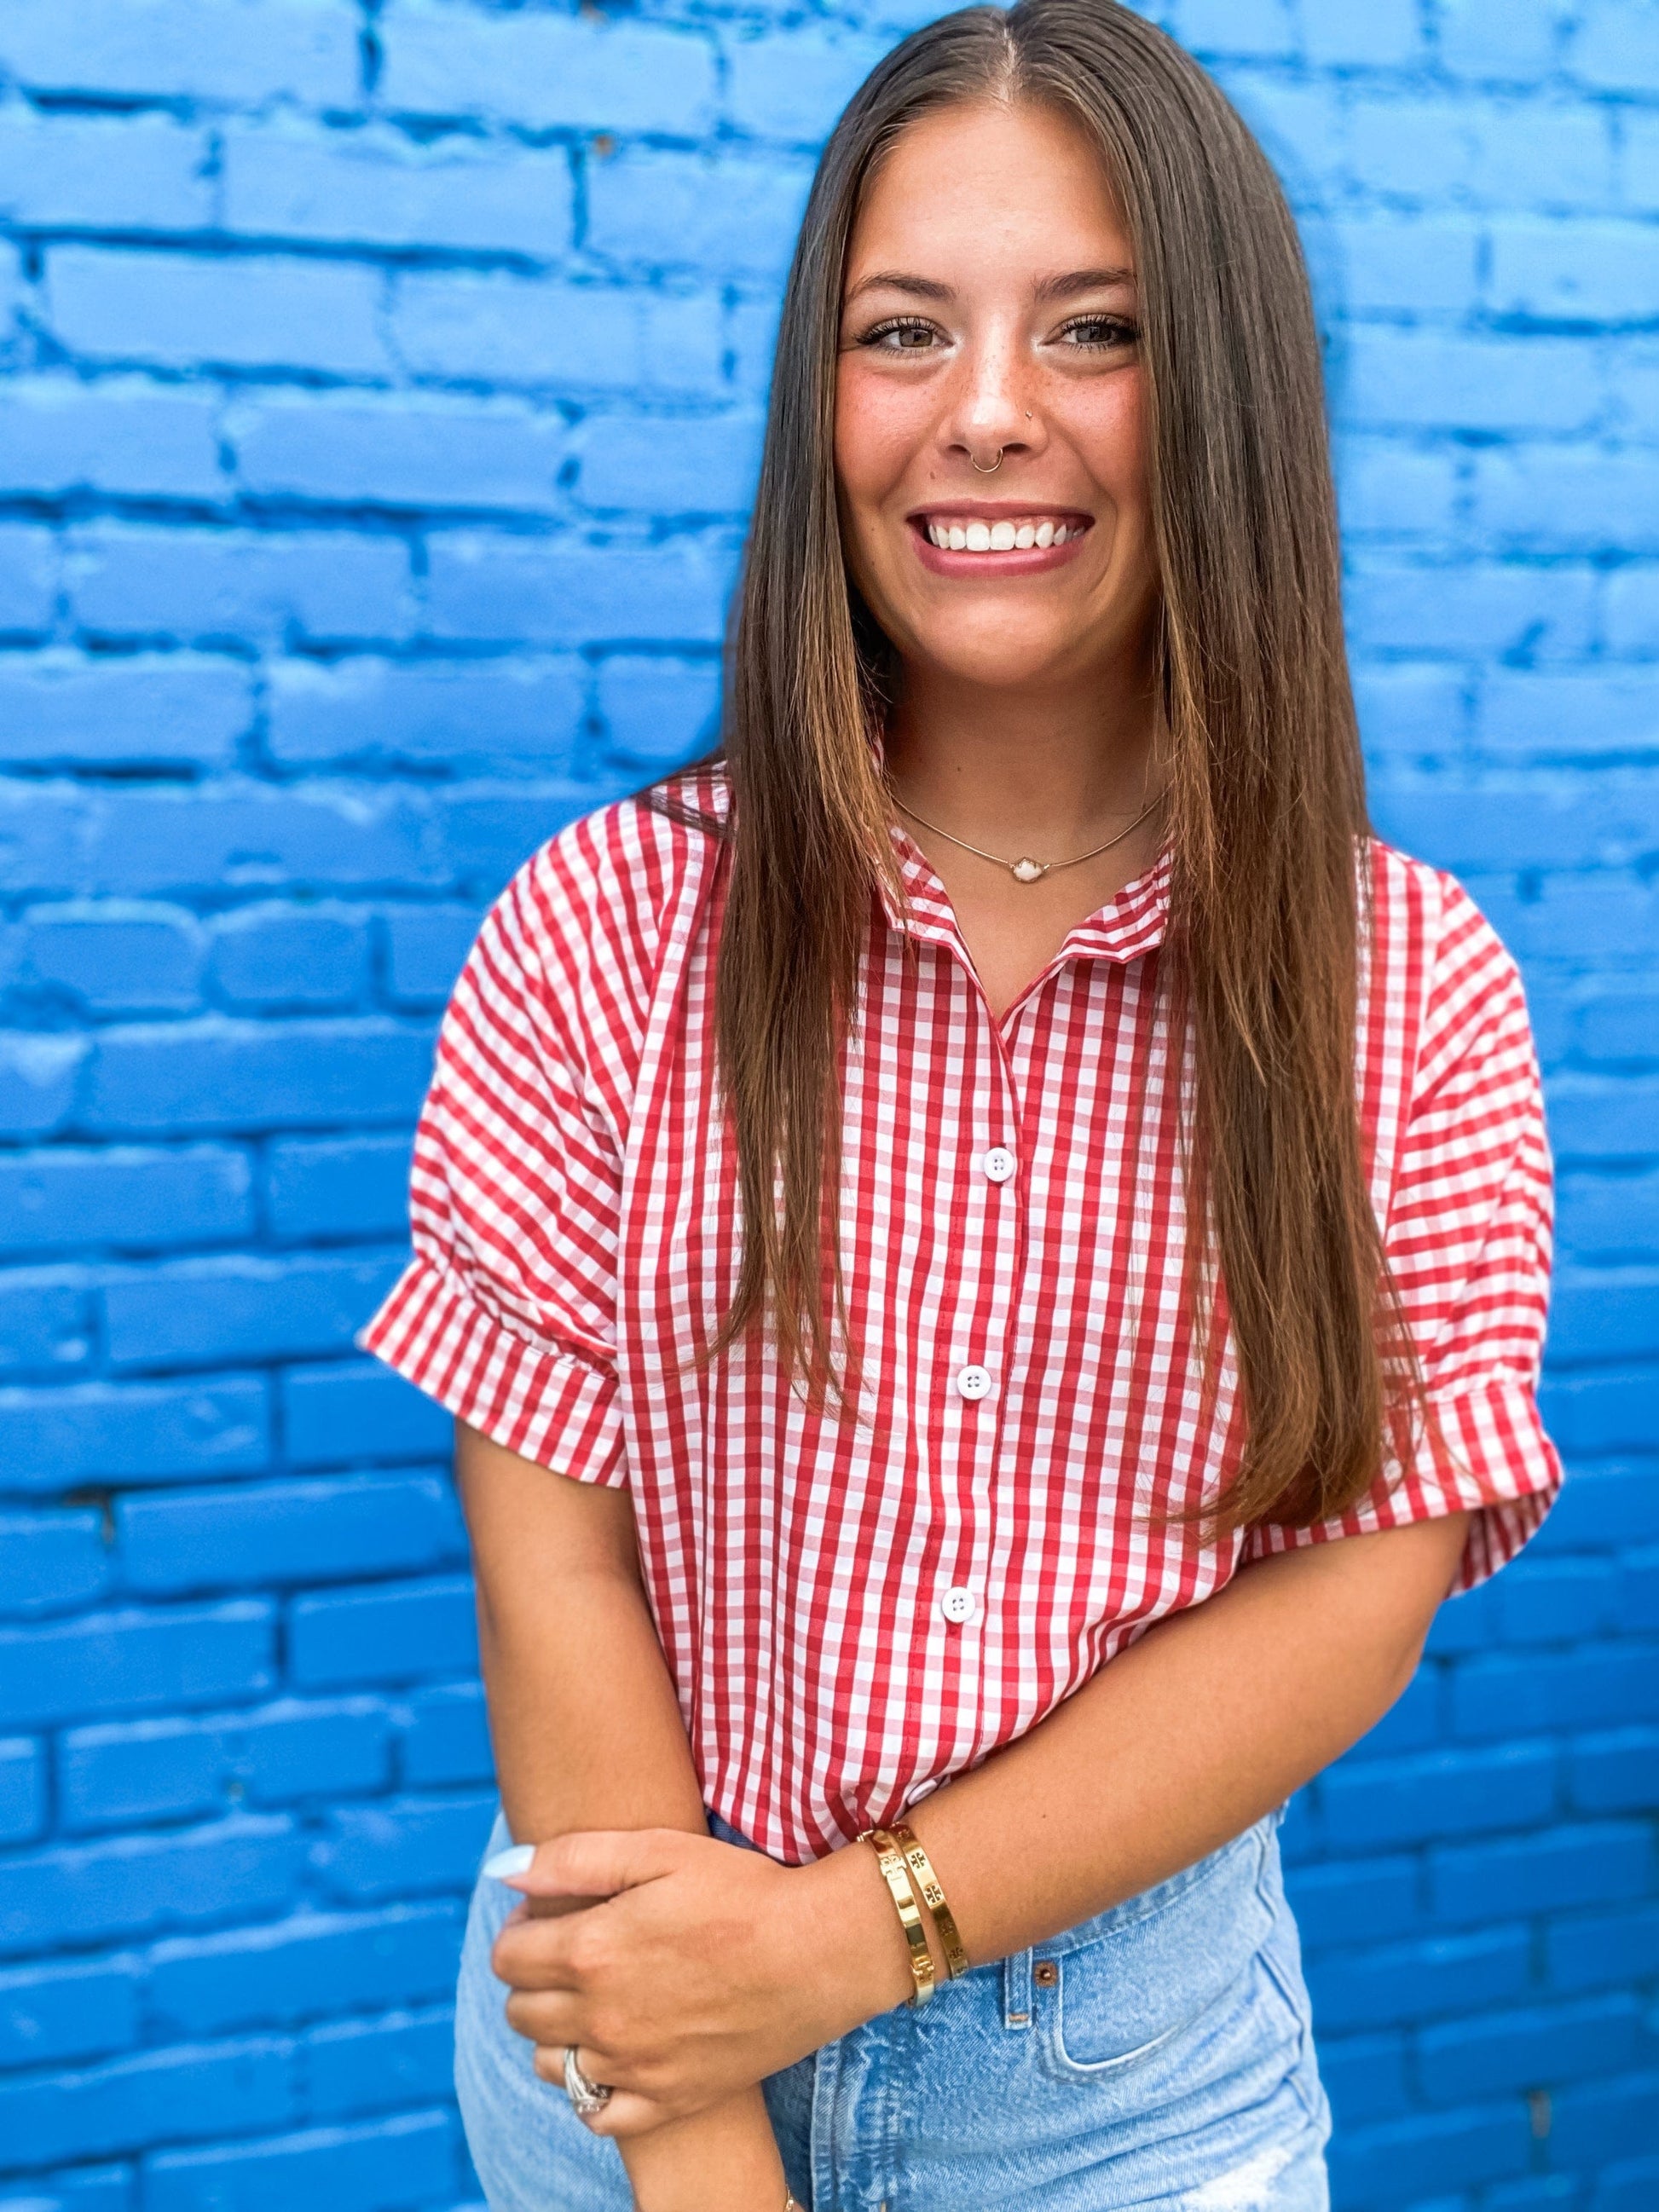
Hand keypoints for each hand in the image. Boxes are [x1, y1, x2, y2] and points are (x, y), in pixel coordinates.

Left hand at [490, 1825, 911, 2134]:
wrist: (819, 1952)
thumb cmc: (742, 1890)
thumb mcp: (660, 1849)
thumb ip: (573, 1859)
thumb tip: (505, 1871)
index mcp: (592, 1952)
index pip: (508, 1957)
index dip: (522, 1929)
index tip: (551, 1915)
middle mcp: (602, 2018)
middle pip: (520, 2012)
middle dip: (533, 1978)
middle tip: (574, 1952)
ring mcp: (634, 2067)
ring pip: (550, 2065)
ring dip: (557, 2032)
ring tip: (597, 1999)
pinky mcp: (670, 2099)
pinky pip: (597, 2115)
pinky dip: (593, 2090)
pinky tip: (616, 2056)